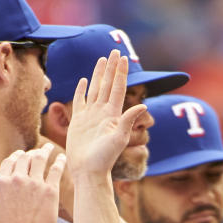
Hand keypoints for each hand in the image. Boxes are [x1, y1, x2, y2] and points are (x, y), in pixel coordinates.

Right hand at [0, 143, 65, 222]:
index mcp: (2, 183)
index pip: (9, 161)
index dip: (16, 156)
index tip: (22, 154)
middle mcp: (17, 179)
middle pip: (24, 158)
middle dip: (31, 152)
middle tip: (38, 152)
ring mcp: (34, 183)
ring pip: (40, 158)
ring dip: (45, 150)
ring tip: (50, 148)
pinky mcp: (50, 190)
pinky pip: (56, 169)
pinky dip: (59, 161)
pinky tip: (61, 158)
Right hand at [65, 50, 147, 178]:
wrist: (88, 171)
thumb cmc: (104, 159)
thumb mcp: (119, 139)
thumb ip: (128, 121)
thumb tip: (144, 106)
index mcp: (113, 114)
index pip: (118, 88)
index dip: (120, 73)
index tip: (123, 57)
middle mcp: (103, 112)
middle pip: (107, 84)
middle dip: (111, 68)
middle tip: (115, 51)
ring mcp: (90, 116)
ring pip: (95, 89)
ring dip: (98, 75)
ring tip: (102, 60)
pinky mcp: (78, 122)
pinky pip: (80, 101)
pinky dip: (82, 90)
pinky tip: (83, 81)